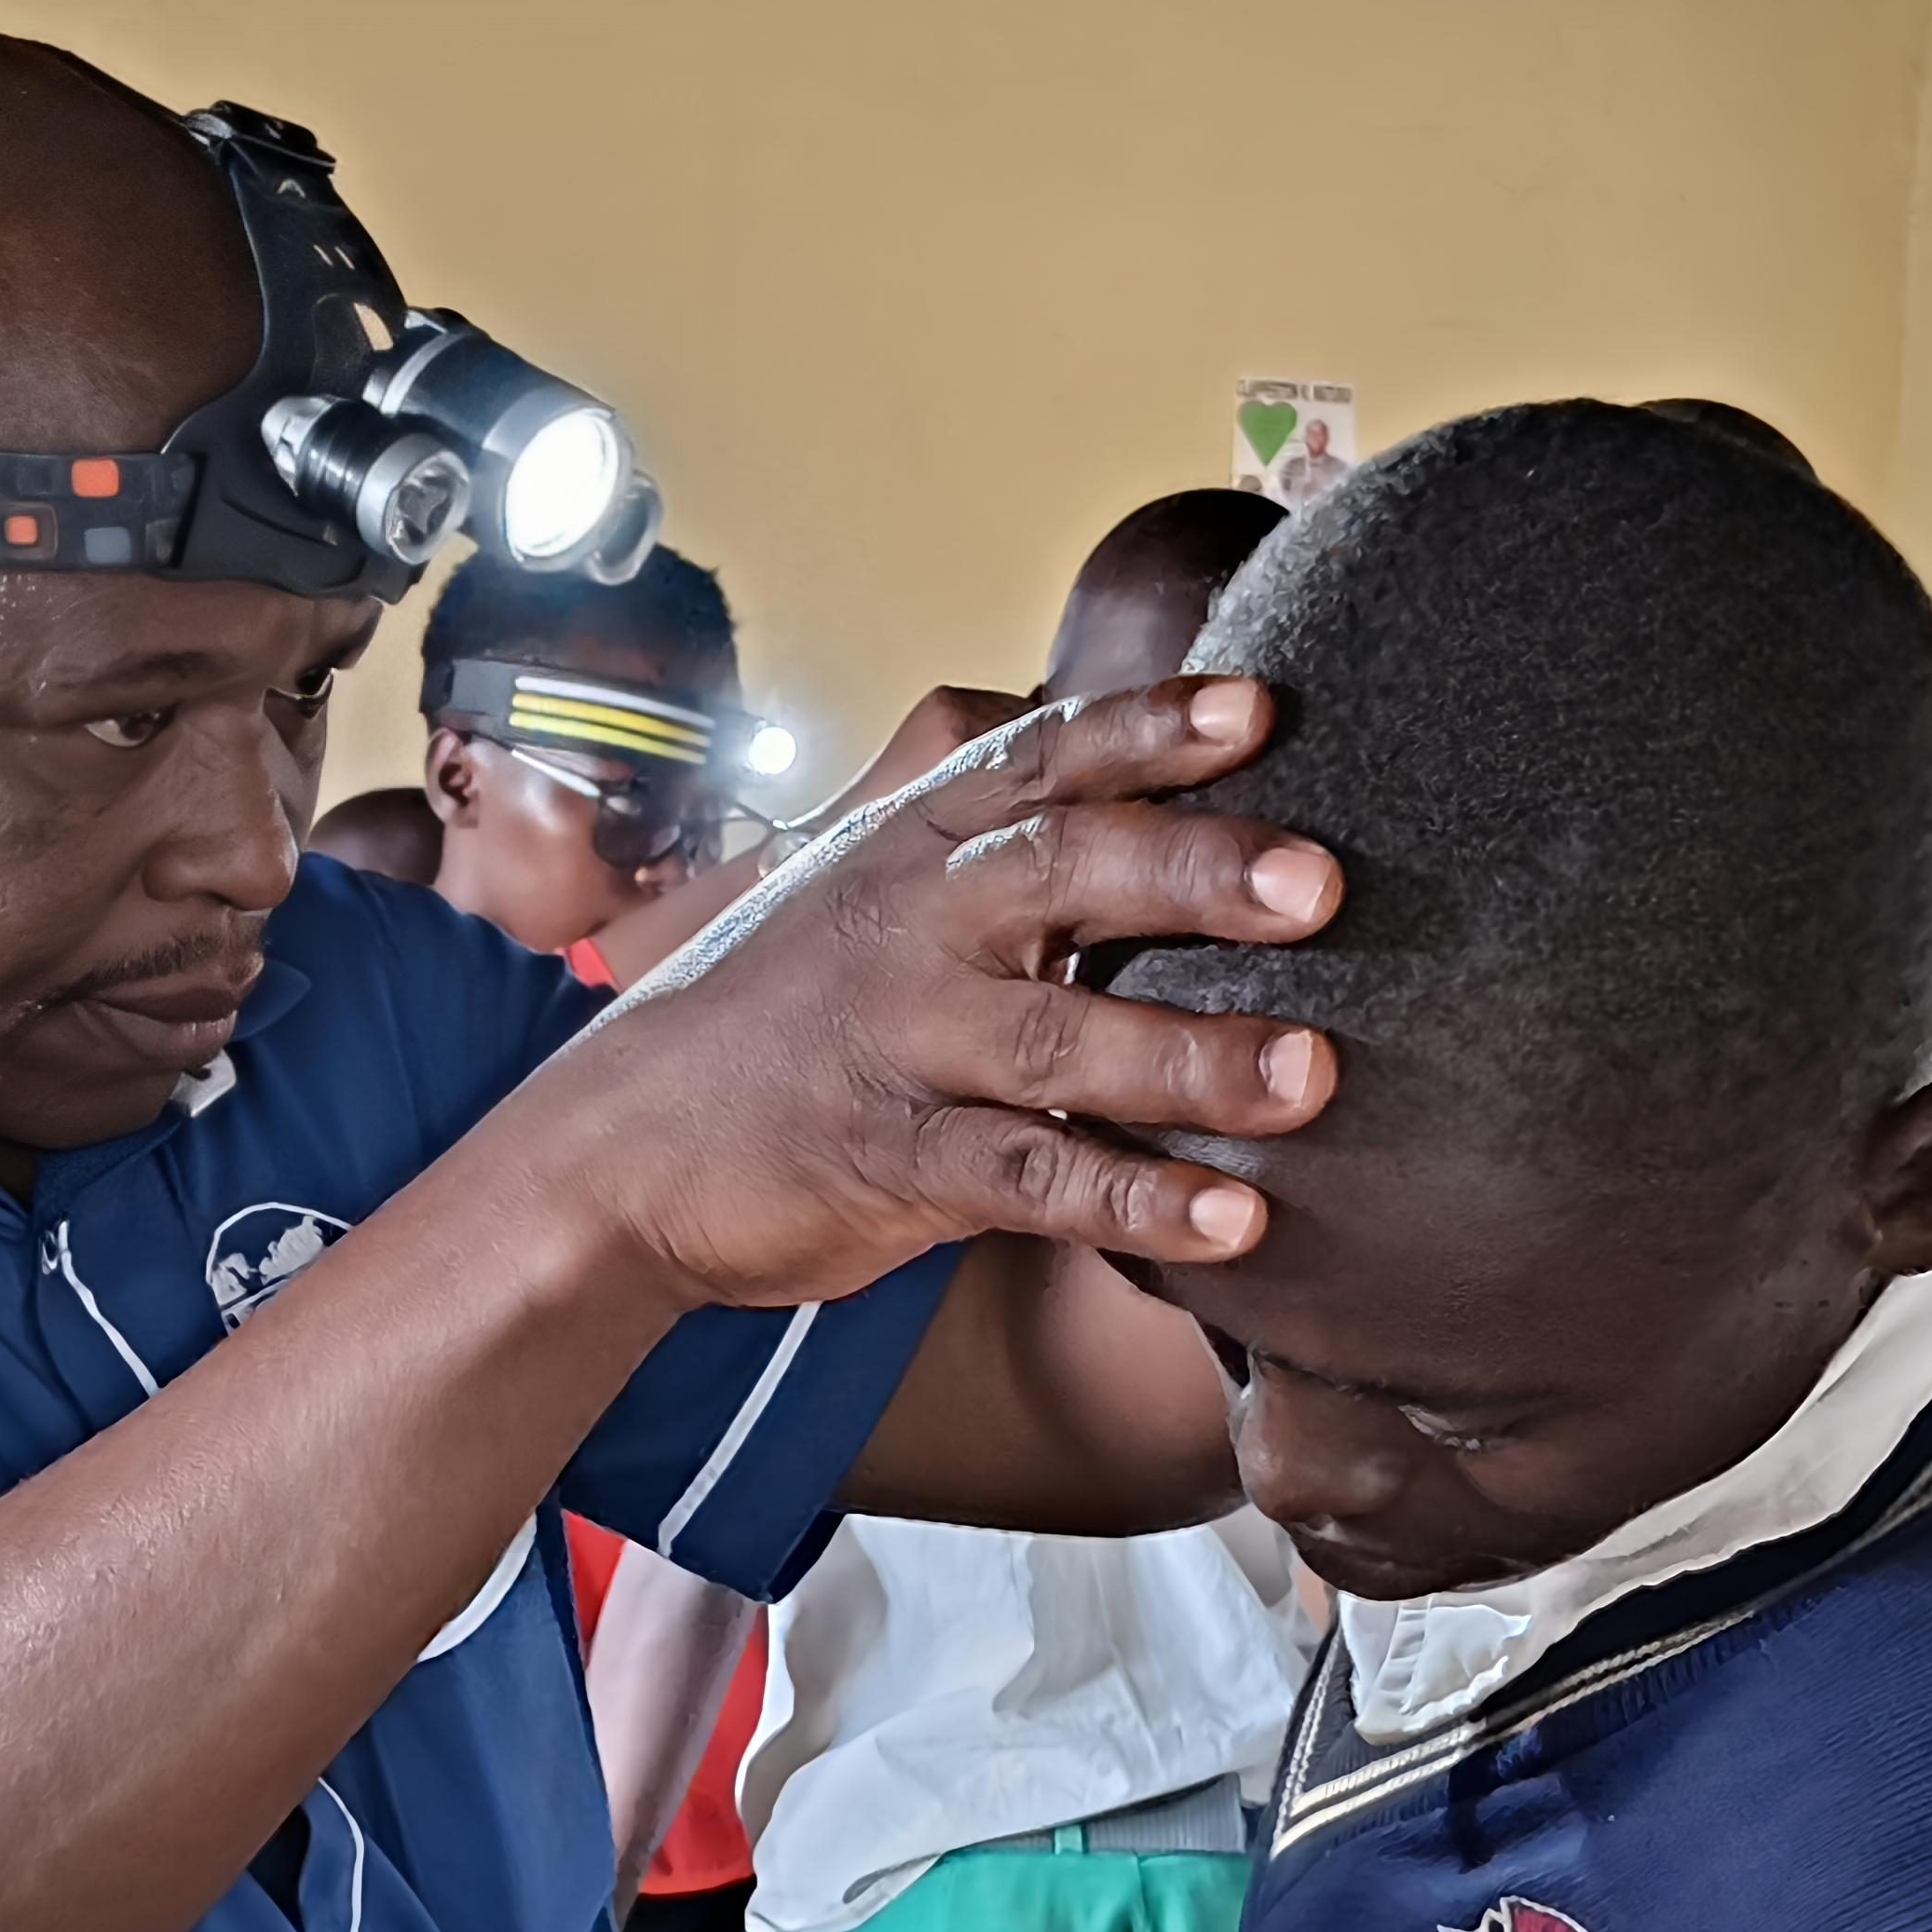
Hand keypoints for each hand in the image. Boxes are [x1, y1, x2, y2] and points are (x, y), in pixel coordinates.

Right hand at [542, 677, 1337, 1312]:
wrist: (611, 1155)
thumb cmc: (766, 1016)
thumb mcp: (844, 880)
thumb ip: (957, 811)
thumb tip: (1068, 709)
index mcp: (911, 846)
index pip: (1040, 760)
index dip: (1148, 728)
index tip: (1258, 710)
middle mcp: (911, 927)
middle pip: (1062, 871)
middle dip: (1196, 872)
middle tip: (1320, 884)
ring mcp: (902, 1047)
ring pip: (1060, 1041)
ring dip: (1193, 1059)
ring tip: (1313, 1075)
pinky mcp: (896, 1164)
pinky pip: (1031, 1183)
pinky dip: (1134, 1206)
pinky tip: (1233, 1222)